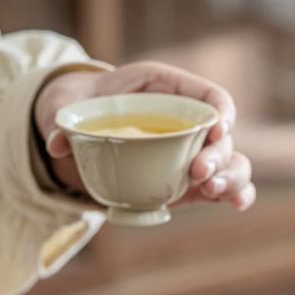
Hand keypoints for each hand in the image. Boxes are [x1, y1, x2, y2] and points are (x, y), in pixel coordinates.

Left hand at [34, 60, 255, 210]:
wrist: (83, 125)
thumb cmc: (84, 104)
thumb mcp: (70, 102)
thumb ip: (65, 118)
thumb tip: (58, 143)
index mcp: (168, 89)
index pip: (210, 95)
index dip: (221, 112)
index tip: (216, 129)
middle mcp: (188, 121)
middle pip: (223, 135)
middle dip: (218, 155)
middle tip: (198, 173)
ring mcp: (193, 153)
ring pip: (231, 162)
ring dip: (230, 177)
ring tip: (213, 191)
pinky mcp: (191, 181)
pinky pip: (223, 186)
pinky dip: (235, 195)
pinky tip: (236, 205)